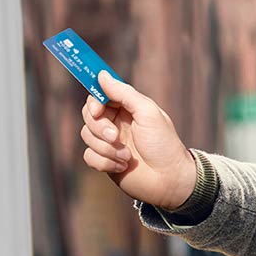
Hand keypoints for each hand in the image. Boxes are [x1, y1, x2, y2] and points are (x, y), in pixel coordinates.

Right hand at [79, 71, 197, 208]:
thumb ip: (124, 93)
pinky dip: (105, 162)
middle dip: (100, 128)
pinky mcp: (105, 161)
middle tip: (116, 137)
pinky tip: (122, 166)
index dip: (94, 102)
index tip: (97, 110)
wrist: (169, 180)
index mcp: (126, 108)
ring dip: (106, 148)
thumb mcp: (147, 113)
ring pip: (87, 136)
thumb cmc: (163, 144)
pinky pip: (89, 156)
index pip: (100, 96)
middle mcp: (115, 123)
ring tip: (127, 156)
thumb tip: (102, 74)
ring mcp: (109, 142)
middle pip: (89, 116)